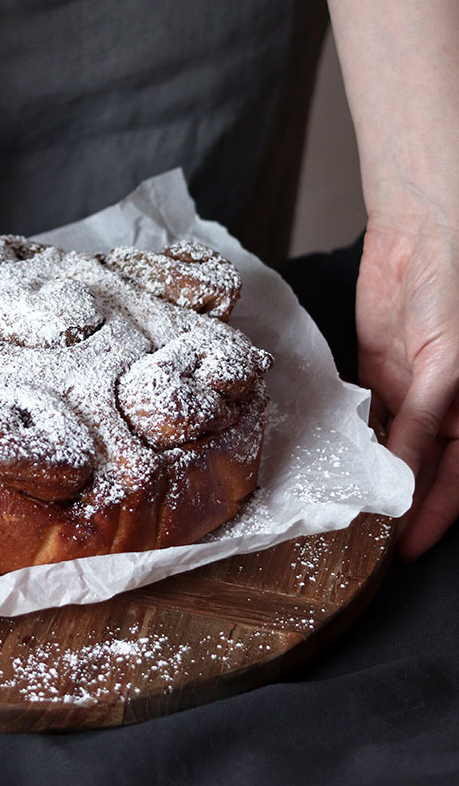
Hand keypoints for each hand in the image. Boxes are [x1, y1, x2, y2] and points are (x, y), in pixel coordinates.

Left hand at [356, 213, 458, 559]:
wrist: (422, 236)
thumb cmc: (455, 291)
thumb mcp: (446, 367)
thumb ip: (424, 423)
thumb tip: (403, 476)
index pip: (458, 478)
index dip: (434, 515)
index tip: (407, 549)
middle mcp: (448, 406)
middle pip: (425, 469)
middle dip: (402, 502)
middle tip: (369, 538)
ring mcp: (413, 390)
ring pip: (395, 447)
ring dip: (375, 475)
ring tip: (348, 510)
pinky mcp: (381, 370)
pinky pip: (370, 416)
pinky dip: (357, 439)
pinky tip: (339, 461)